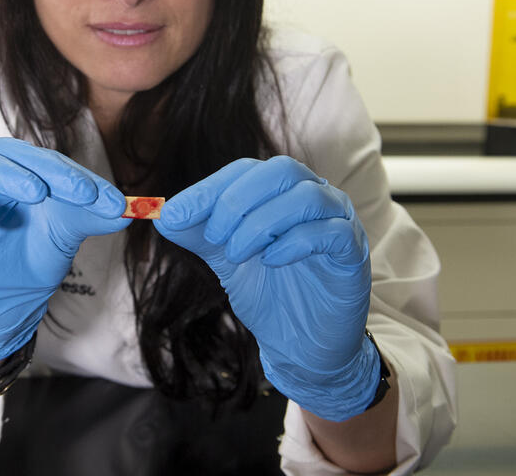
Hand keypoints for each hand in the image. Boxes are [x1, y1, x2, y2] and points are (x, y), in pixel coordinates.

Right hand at [0, 137, 128, 362]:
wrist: (5, 309)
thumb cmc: (30, 263)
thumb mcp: (65, 237)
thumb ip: (91, 215)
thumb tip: (126, 208)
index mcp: (13, 172)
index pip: (39, 157)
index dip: (70, 172)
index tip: (102, 196)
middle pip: (0, 150)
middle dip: (40, 167)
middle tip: (75, 192)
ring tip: (34, 194)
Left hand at [153, 156, 379, 420]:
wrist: (301, 345)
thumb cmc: (269, 294)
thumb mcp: (225, 260)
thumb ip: (198, 234)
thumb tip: (162, 214)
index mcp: (279, 192)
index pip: (244, 170)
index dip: (208, 189)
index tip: (174, 214)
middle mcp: (313, 196)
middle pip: (280, 171)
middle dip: (237, 201)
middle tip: (213, 237)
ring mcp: (339, 221)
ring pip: (307, 196)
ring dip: (262, 222)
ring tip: (237, 255)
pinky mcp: (353, 252)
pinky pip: (330, 232)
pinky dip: (294, 242)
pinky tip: (271, 262)